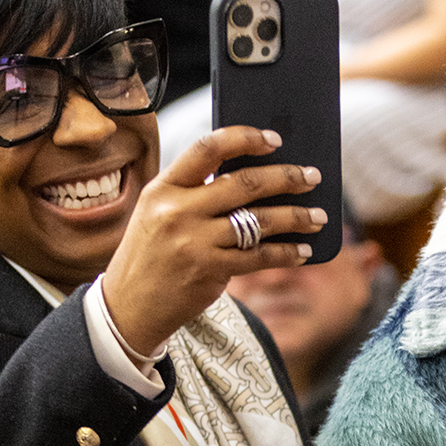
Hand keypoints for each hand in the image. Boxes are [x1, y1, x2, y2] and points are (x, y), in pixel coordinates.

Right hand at [102, 126, 324, 352]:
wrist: (127, 308)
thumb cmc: (151, 255)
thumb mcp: (158, 213)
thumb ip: (194, 193)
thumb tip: (254, 175)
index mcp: (163, 188)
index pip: (207, 148)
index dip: (244, 138)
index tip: (274, 139)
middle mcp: (177, 210)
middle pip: (244, 183)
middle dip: (287, 178)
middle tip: (312, 177)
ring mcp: (193, 241)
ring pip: (259, 220)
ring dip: (296, 217)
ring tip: (318, 217)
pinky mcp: (209, 270)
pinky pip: (259, 256)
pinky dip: (286, 253)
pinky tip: (302, 250)